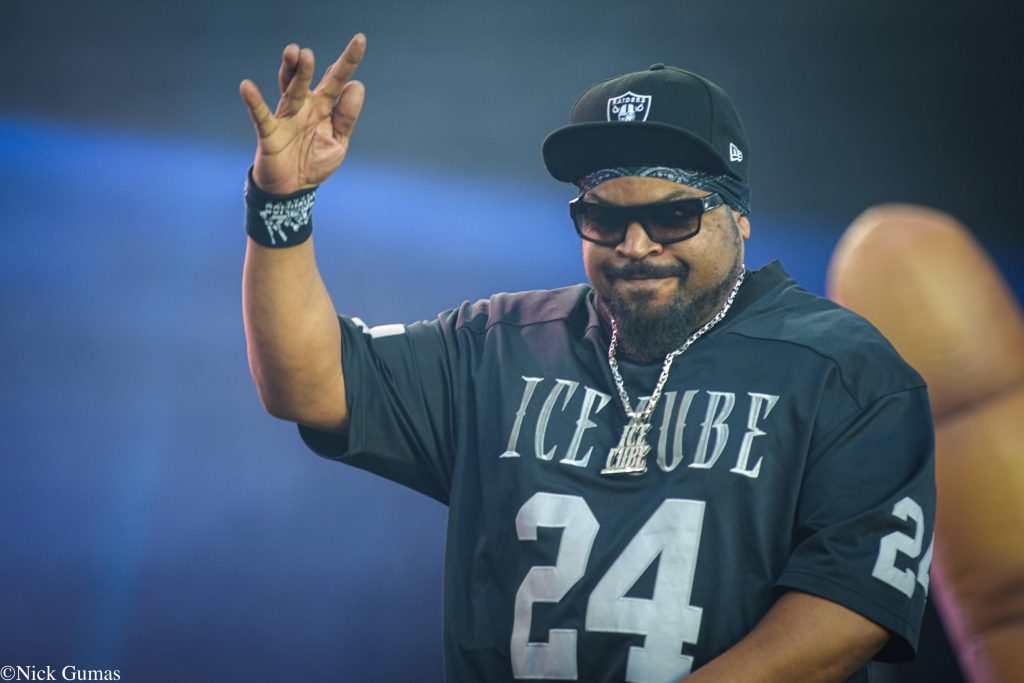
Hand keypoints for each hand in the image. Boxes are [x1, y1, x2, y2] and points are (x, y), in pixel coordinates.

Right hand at [239, 34, 366, 194]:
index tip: (360, 41)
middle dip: (308, 64)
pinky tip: (247, 87)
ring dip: (292, 72)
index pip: (338, 80)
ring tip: (295, 52)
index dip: (348, 61)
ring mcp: (287, 117)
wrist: (292, 188)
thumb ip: (346, 117)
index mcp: (324, 107)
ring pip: (290, 90)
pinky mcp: (270, 133)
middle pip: (308, 79)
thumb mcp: (338, 142)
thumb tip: (357, 86)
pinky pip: (261, 116)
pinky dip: (254, 102)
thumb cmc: (315, 161)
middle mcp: (305, 106)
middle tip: (308, 51)